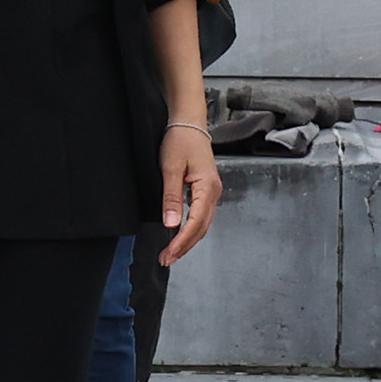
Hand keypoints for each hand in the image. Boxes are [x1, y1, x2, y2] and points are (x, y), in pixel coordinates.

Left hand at [157, 121, 224, 263]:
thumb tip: (171, 224)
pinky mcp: (206, 189)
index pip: (195, 223)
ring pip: (203, 224)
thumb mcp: (170, 168)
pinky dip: (191, 228)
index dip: (181, 241)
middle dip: (185, 246)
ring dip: (188, 239)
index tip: (168, 254)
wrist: (188, 123)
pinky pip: (201, 215)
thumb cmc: (180, 140)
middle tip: (166, 259)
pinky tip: (180, 234)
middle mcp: (214, 193)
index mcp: (207, 188)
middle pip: (202, 228)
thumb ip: (171, 197)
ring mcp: (212, 192)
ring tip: (171, 252)